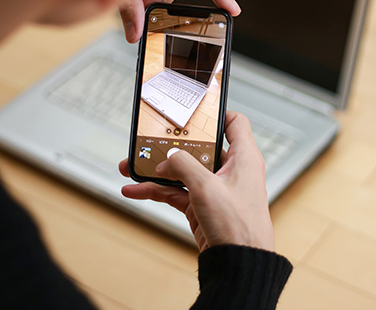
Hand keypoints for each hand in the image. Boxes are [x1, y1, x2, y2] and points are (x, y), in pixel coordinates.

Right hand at [119, 111, 273, 251]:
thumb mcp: (207, 188)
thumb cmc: (240, 227)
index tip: (193, 111)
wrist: (240, 264)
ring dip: (157, 171)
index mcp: (244, 157)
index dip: (215, 114)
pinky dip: (156, 192)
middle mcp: (231, 170)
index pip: (234, 123)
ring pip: (183, 172)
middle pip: (199, 148)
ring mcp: (216, 190)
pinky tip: (135, 191)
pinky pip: (176, 193)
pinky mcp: (203, 207)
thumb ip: (183, 166)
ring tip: (131, 168)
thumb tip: (167, 159)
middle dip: (172, 146)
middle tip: (150, 141)